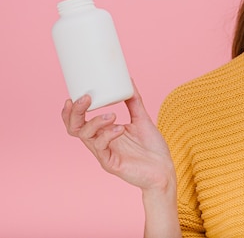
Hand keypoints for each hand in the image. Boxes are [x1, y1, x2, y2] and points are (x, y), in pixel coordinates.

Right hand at [61, 83, 175, 192]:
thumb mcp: (142, 119)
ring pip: (85, 136)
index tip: (74, 96)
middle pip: (74, 128)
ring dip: (94, 122)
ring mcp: (104, 153)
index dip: (71, 111)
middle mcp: (100, 142)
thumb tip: (128, 81)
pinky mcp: (111, 164)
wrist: (164, 169)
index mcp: (104, 133)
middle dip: (75, 112)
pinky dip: (108, 135)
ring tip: (112, 115)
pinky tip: (121, 129)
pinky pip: (101, 148)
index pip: (79, 122)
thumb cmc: (152, 147)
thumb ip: (134, 102)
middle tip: (86, 99)